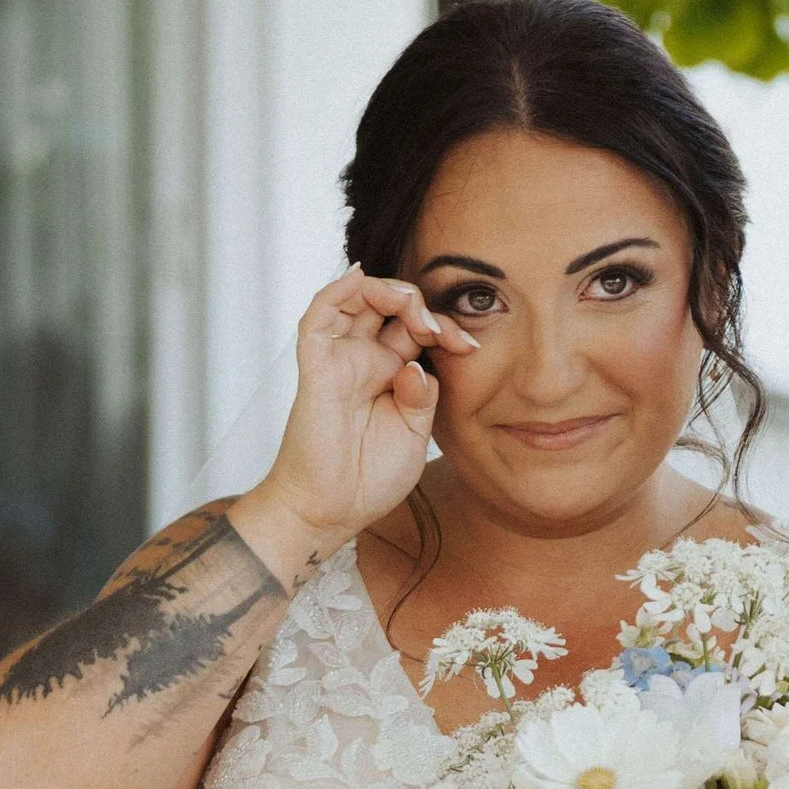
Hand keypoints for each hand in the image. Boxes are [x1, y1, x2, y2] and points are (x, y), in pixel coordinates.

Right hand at [239, 269, 473, 587]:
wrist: (332, 511)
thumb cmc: (370, 479)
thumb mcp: (416, 435)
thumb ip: (424, 396)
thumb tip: (418, 365)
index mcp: (392, 374)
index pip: (418, 329)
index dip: (445, 328)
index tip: (471, 347)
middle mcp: (365, 360)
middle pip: (390, 306)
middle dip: (421, 306)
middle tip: (441, 330)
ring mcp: (341, 360)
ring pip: (357, 299)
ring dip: (389, 291)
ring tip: (413, 310)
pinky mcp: (316, 367)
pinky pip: (319, 316)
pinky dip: (337, 289)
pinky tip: (360, 277)